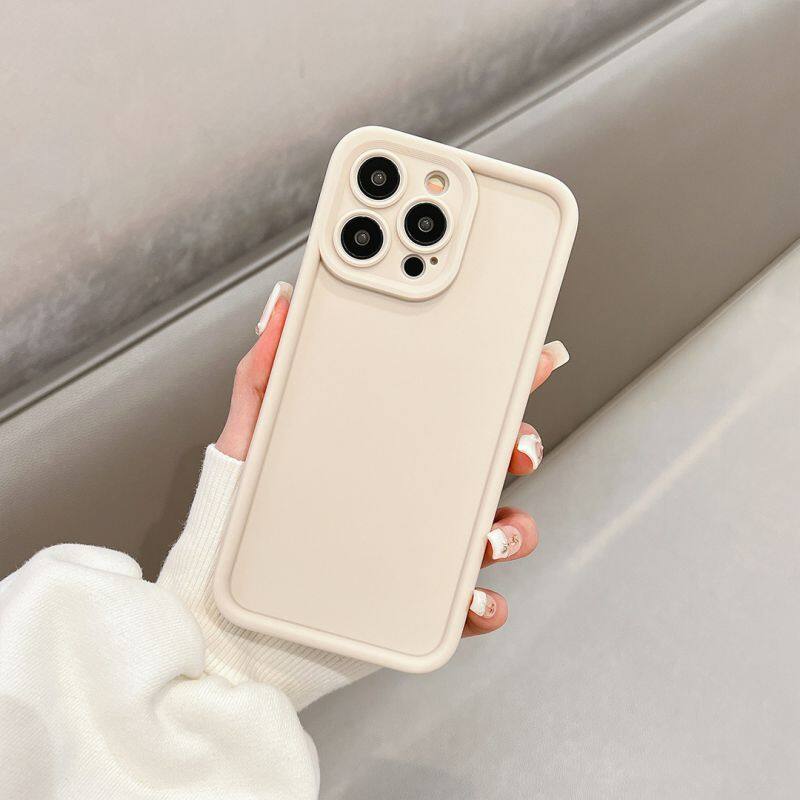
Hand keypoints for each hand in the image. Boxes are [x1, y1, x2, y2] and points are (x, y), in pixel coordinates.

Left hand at [216, 281, 568, 638]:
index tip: (527, 359)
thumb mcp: (252, 438)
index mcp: (389, 451)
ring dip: (512, 530)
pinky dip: (486, 603)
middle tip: (515, 448)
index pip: (453, 408)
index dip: (499, 382)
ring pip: (498, 532)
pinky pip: (473, 605)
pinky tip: (469, 596)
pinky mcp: (420, 604)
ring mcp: (424, 550)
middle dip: (522, 448)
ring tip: (486, 536)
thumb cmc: (247, 519)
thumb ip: (264, 372)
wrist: (232, 607)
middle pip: (492, 464)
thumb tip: (283, 306)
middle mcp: (415, 496)